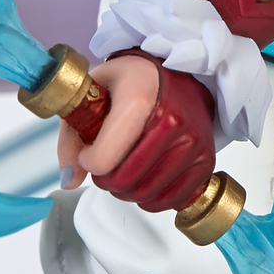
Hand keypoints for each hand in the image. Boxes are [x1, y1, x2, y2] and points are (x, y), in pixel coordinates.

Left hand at [57, 52, 217, 214]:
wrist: (180, 74)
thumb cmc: (136, 81)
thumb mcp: (94, 93)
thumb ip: (72, 138)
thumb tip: (69, 180)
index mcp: (140, 99)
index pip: (104, 159)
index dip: (88, 161)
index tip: (89, 151)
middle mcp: (172, 121)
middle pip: (124, 181)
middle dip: (105, 179)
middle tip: (105, 165)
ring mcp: (192, 143)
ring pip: (145, 194)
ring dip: (127, 190)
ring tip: (125, 170)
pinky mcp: (205, 160)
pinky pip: (171, 199)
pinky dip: (152, 198)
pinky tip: (146, 180)